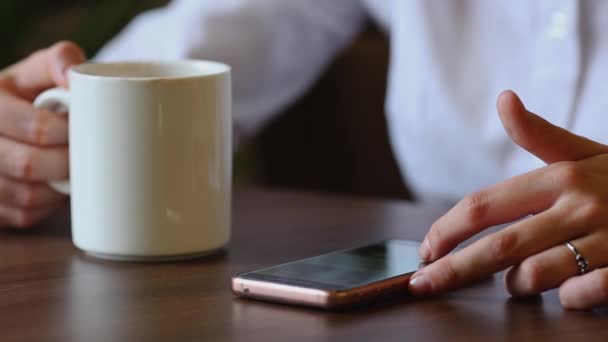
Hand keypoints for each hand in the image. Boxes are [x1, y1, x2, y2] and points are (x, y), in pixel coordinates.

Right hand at [0, 41, 84, 227]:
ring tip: (77, 173)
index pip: (34, 127)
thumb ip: (61, 60)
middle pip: (27, 165)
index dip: (68, 134)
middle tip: (89, 158)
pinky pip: (22, 216)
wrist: (13, 120)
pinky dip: (47, 208)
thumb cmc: (33, 94)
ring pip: (25, 196)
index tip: (87, 132)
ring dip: (59, 189)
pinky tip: (57, 191)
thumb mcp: (41, 70)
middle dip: (68, 164)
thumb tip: (74, 75)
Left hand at [408, 90, 607, 309]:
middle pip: (499, 246)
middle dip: (454, 269)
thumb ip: (540, 134)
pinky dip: (565, 298)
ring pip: (536, 275)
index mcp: (560, 178)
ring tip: (515, 281)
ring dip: (515, 284)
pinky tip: (566, 292)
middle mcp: (579, 207)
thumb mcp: (585, 152)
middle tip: (424, 285)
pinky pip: (581, 296)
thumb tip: (504, 99)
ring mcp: (607, 240)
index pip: (484, 205)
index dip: (447, 229)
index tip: (426, 249)